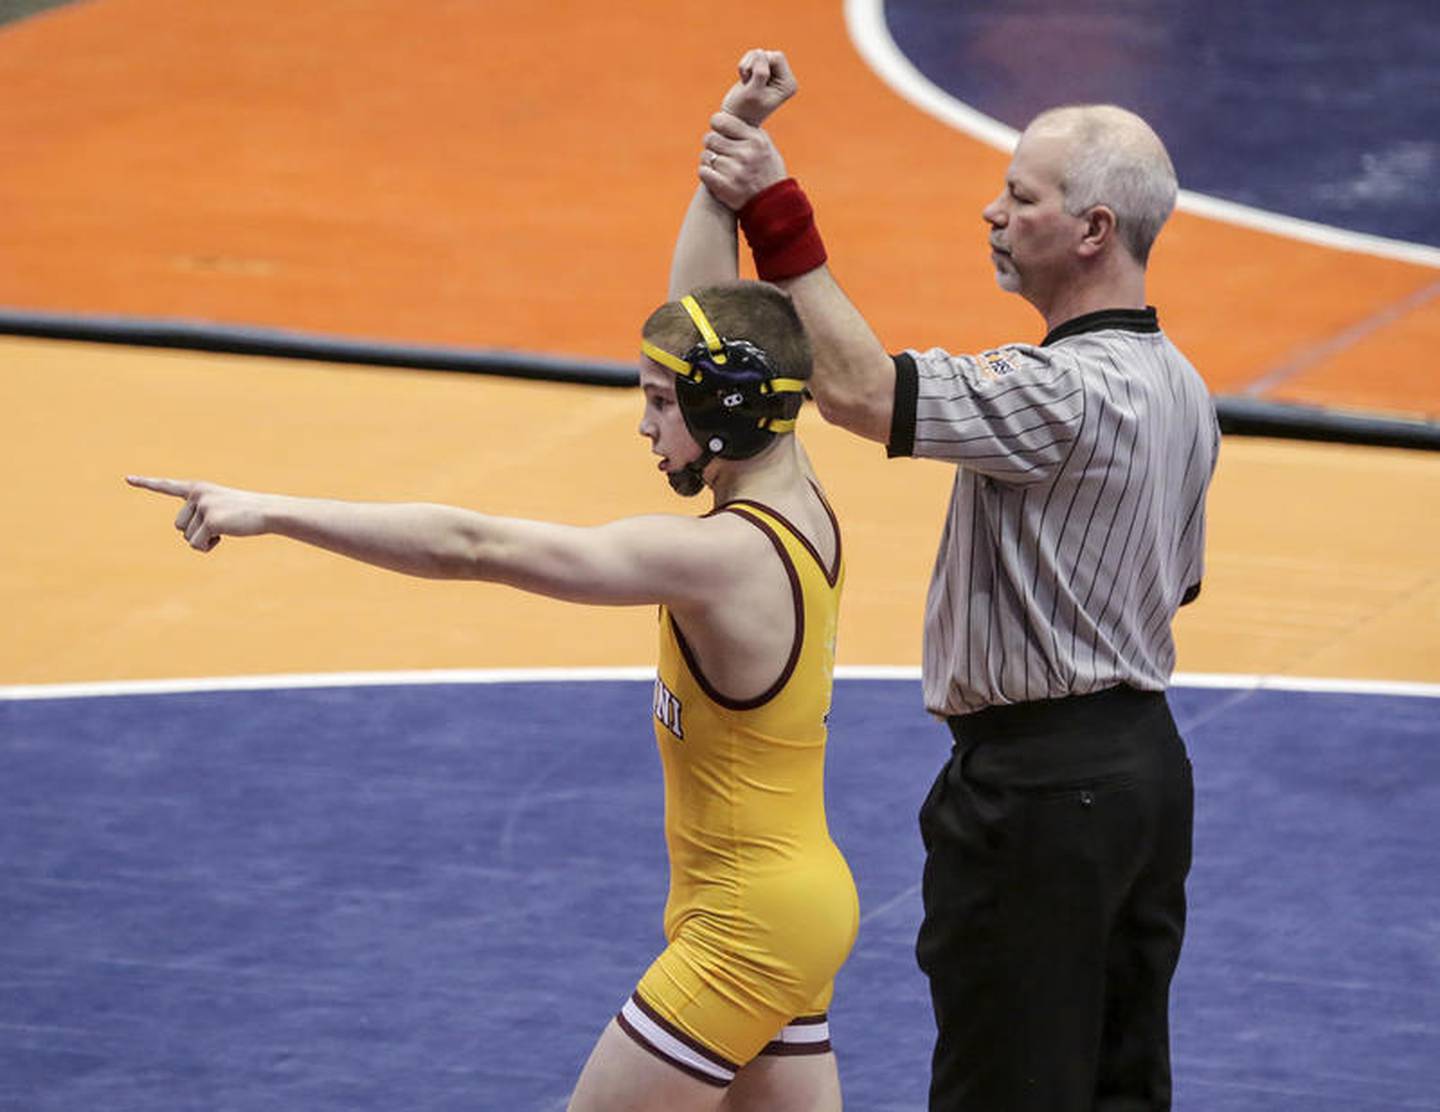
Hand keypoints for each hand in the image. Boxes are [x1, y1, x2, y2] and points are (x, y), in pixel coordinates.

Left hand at [126, 475, 269, 550]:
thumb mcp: (220, 510)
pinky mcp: (210, 521)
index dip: (147, 483)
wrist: (267, 511)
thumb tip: (193, 539)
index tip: (127, 479)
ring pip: (187, 537)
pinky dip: (209, 546)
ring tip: (225, 528)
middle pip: (179, 526)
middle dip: (197, 532)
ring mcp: (203, 507)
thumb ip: (201, 517)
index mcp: (198, 489)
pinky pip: (197, 545)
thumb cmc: (245, 513)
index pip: (167, 486)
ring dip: (204, 540)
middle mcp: (197, 495)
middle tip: (220, 524)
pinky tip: (225, 534)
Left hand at [699, 111, 788, 211]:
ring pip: (706, 156)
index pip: (721, 120)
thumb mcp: (766, 147)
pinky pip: (703, 171)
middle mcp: (746, 154)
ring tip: (721, 167)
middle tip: (720, 152)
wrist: (773, 206)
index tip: (720, 131)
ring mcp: (735, 171)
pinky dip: (706, 173)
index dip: (717, 125)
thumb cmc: (768, 173)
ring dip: (709, 161)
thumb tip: (724, 119)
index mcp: (756, 140)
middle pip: (710, 138)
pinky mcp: (725, 187)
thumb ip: (747, 132)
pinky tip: (715, 176)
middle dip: (712, 144)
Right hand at [720, 49, 796, 126]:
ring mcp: (775, 75)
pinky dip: (745, 65)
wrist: (735, 119)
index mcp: (788, 85)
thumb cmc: (743, 109)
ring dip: (748, 65)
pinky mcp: (764, 71)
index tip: (753, 83)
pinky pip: (754, 56)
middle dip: (754, 65)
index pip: (777, 57)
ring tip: (746, 82)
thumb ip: (760, 72)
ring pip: (760, 54)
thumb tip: (761, 52)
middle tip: (748, 83)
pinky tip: (745, 80)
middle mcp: (785, 79)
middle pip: (769, 54)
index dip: (760, 66)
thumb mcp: (752, 92)